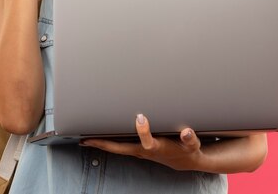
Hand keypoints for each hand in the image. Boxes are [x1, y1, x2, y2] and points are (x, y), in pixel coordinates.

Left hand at [80, 114, 203, 170]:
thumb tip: (186, 132)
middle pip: (120, 148)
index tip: (141, 116)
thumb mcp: (193, 144)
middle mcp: (144, 151)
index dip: (143, 130)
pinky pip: (119, 146)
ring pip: (116, 148)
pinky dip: (107, 142)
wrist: (186, 160)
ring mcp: (139, 151)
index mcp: (157, 148)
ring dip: (101, 143)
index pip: (147, 141)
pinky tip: (99, 137)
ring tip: (85, 138)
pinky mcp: (137, 148)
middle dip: (103, 143)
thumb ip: (190, 138)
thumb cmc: (187, 150)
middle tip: (86, 139)